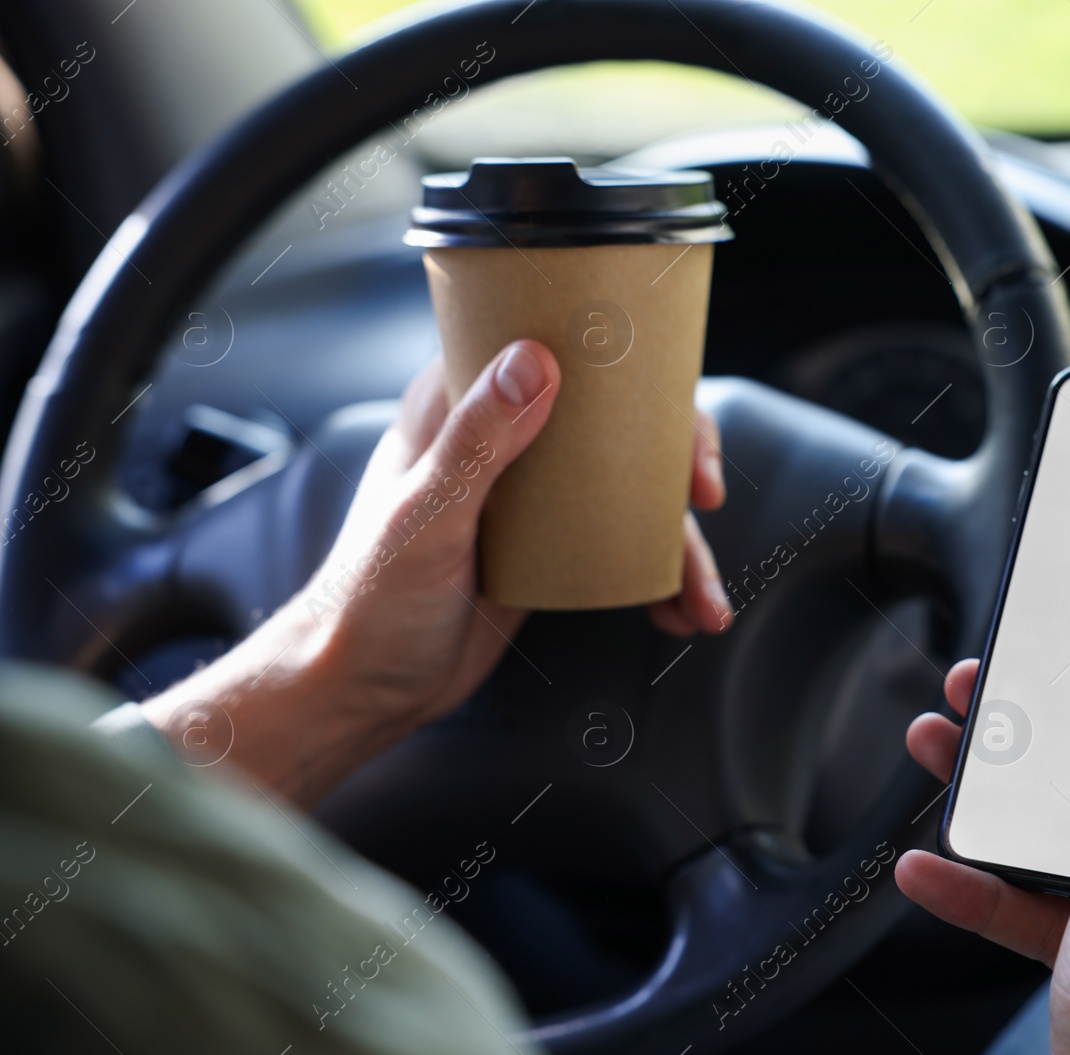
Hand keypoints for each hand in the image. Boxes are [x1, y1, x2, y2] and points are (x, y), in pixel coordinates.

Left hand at [139, 339, 732, 804]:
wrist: (364, 690)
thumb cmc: (370, 601)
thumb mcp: (426, 517)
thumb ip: (476, 441)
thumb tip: (537, 360)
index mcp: (459, 405)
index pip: (552, 348)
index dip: (624, 366)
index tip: (669, 406)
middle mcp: (504, 438)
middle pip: (617, 420)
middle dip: (677, 458)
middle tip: (703, 497)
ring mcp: (534, 496)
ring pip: (632, 491)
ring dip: (680, 541)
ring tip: (704, 600)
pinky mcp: (554, 549)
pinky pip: (624, 545)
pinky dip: (661, 578)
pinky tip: (682, 612)